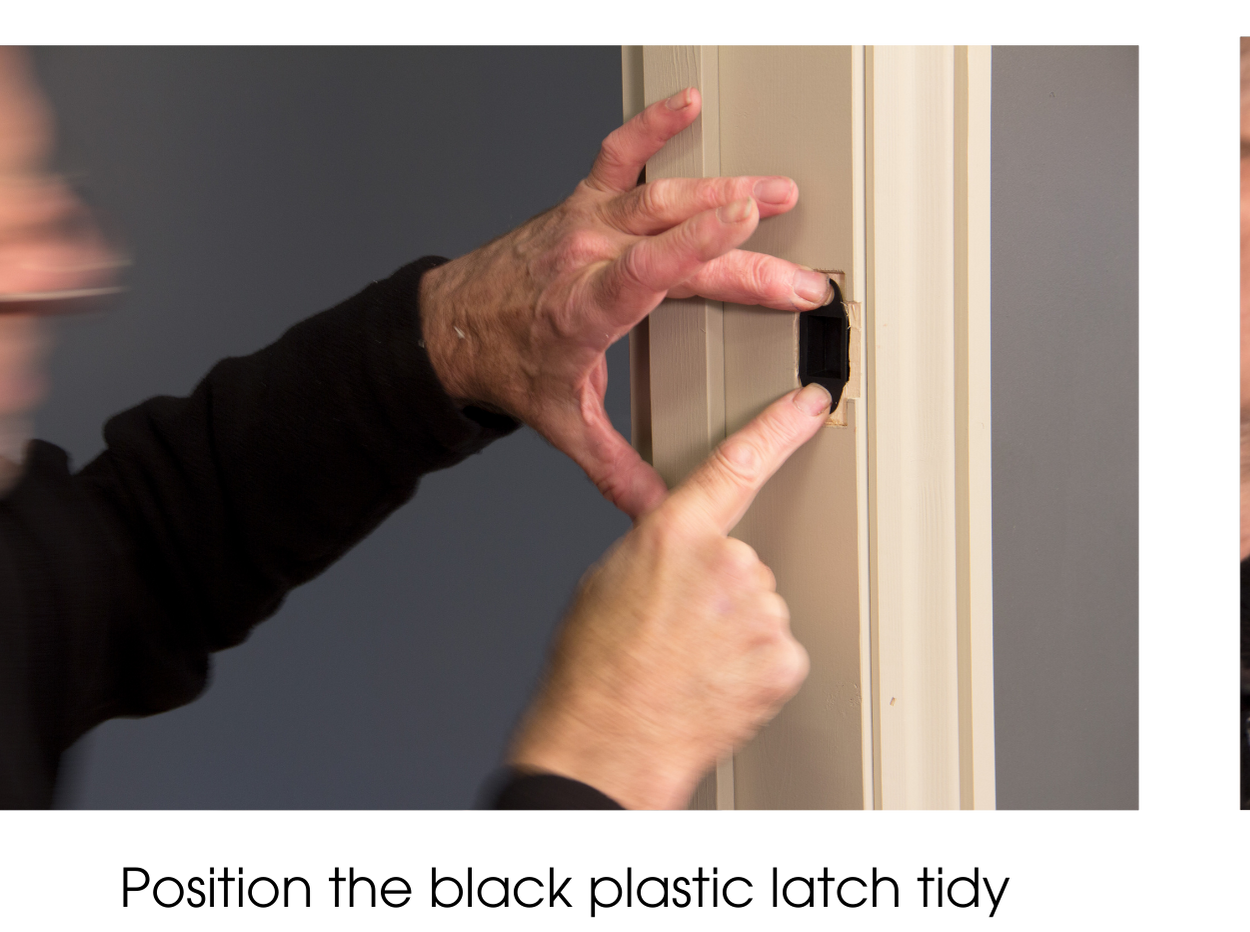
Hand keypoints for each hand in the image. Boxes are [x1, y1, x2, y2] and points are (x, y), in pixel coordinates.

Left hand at [417, 87, 837, 519]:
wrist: (449, 327)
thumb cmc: (508, 364)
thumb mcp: (562, 422)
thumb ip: (615, 466)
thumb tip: (657, 509)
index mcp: (584, 309)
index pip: (647, 271)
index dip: (697, 246)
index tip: (744, 224)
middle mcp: (585, 256)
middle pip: (673, 240)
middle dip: (743, 248)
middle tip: (800, 270)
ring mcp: (583, 223)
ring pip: (658, 194)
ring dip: (722, 188)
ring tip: (779, 192)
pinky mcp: (581, 203)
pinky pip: (618, 154)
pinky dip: (652, 125)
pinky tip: (686, 104)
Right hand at [506, 383, 835, 810]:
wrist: (605, 744)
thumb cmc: (594, 671)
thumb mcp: (606, 581)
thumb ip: (656, 548)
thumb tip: (677, 547)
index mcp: (676, 533)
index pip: (739, 463)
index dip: (780, 427)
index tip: (811, 403)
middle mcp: (728, 563)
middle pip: (743, 562)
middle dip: (717, 593)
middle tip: (676, 632)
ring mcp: (762, 611)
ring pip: (760, 611)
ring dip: (733, 635)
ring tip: (687, 664)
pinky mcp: (785, 658)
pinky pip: (776, 653)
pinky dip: (752, 671)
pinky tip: (714, 685)